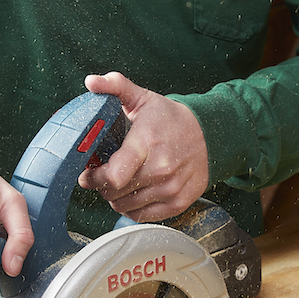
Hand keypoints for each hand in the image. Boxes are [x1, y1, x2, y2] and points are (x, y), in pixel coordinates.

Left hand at [79, 72, 208, 220]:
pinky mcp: (178, 203)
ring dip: (115, 198)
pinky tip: (133, 193)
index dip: (94, 177)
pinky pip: (142, 216)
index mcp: (147, 143)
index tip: (88, 172)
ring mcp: (171, 188)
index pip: (113, 175)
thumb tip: (92, 82)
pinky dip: (132, 208)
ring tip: (118, 183)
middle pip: (115, 193)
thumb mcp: (144, 98)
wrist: (210, 136)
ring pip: (126, 207)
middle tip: (102, 176)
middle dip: (102, 186)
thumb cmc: (171, 120)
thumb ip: (116, 86)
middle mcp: (161, 169)